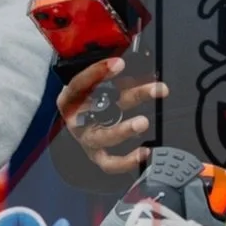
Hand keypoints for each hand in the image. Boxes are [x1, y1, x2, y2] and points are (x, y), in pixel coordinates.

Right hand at [57, 57, 167, 178]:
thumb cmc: (91, 97)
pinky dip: (127, 161)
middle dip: (131, 96)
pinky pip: (109, 163)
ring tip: (144, 122)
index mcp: (72, 95)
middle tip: (154, 89)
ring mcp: (86, 138)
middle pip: (99, 107)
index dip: (98, 71)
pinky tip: (145, 151)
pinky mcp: (97, 154)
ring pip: (102, 138)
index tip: (120, 63)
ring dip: (124, 130)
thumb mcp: (99, 81)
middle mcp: (77, 118)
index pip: (81, 82)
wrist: (79, 118)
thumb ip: (116, 74)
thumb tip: (147, 64)